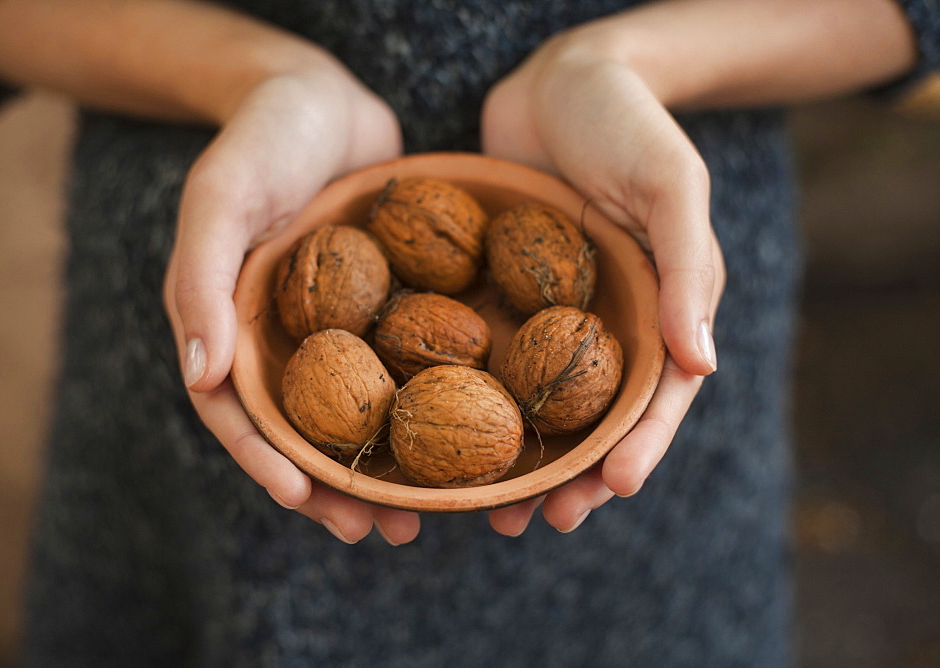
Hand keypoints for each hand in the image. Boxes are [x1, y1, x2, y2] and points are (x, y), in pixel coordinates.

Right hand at [163, 64, 419, 544]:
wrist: (319, 94)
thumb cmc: (259, 139)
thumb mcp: (220, 199)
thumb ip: (202, 280)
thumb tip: (201, 377)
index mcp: (233, 329)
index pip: (241, 414)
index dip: (268, 462)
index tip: (305, 501)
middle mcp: (284, 341)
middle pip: (307, 433)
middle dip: (339, 489)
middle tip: (381, 532)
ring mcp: (336, 329)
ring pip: (362, 415)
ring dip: (390, 468)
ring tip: (427, 514)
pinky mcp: (383, 308)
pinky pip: (405, 365)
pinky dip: (430, 406)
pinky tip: (469, 434)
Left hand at [480, 29, 724, 535]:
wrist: (561, 75)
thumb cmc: (627, 122)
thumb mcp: (670, 185)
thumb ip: (685, 270)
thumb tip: (700, 364)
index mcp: (660, 307)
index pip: (658, 395)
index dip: (639, 446)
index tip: (610, 491)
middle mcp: (608, 322)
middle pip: (594, 418)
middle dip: (572, 476)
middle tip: (539, 523)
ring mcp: (553, 313)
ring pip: (538, 403)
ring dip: (518, 458)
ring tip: (488, 510)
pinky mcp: (504, 294)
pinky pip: (489, 355)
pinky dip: (471, 399)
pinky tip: (439, 432)